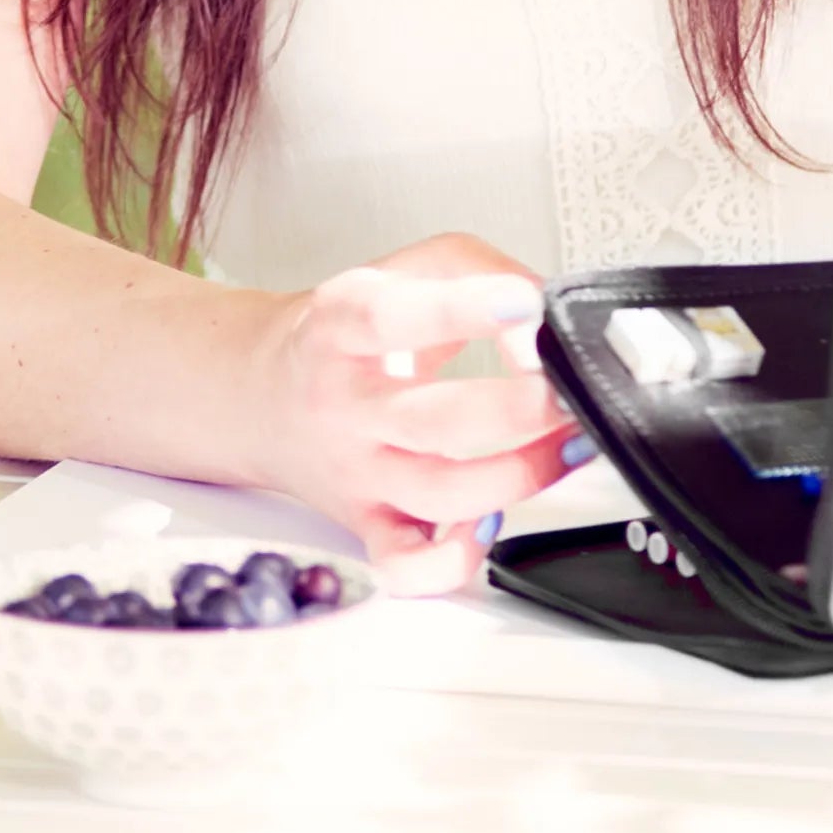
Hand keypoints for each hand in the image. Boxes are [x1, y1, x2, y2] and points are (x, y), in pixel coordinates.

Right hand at [249, 232, 592, 594]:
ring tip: (568, 442)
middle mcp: (344, 404)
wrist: (264, 392)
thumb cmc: (348, 329)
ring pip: (439, 495)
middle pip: (434, 420)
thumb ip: (481, 271)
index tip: (525, 305)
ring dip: (521, 475)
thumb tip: (540, 317)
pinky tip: (493, 522)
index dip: (464, 311)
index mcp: (342, 325)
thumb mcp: (406, 267)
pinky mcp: (366, 522)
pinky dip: (455, 559)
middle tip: (566, 388)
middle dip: (519, 409)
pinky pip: (407, 565)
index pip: (392, 318)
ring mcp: (356, 470)